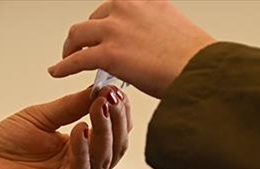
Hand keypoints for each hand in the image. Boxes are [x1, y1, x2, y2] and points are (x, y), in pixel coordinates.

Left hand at [0, 86, 130, 168]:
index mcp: (80, 156)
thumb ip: (71, 106)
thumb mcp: (41, 118)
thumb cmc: (1, 149)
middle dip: (116, 120)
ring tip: (101, 106)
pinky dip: (83, 151)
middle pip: (113, 149)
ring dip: (104, 131)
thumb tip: (99, 89)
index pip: (111, 135)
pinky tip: (81, 129)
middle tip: (114, 96)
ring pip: (102, 161)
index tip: (116, 89)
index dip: (117, 113)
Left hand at [48, 0, 215, 98]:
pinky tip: (58, 72)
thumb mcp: (175, 28)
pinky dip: (64, 66)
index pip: (115, 5)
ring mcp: (115, 29)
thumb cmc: (195, 58)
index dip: (105, 20)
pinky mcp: (107, 54)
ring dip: (71, 47)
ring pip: (78, 34)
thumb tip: (149, 43)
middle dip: (87, 34)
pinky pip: (76, 60)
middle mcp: (127, 6)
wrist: (201, 70)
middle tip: (83, 46)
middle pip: (93, 18)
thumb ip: (154, 28)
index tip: (101, 28)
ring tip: (68, 58)